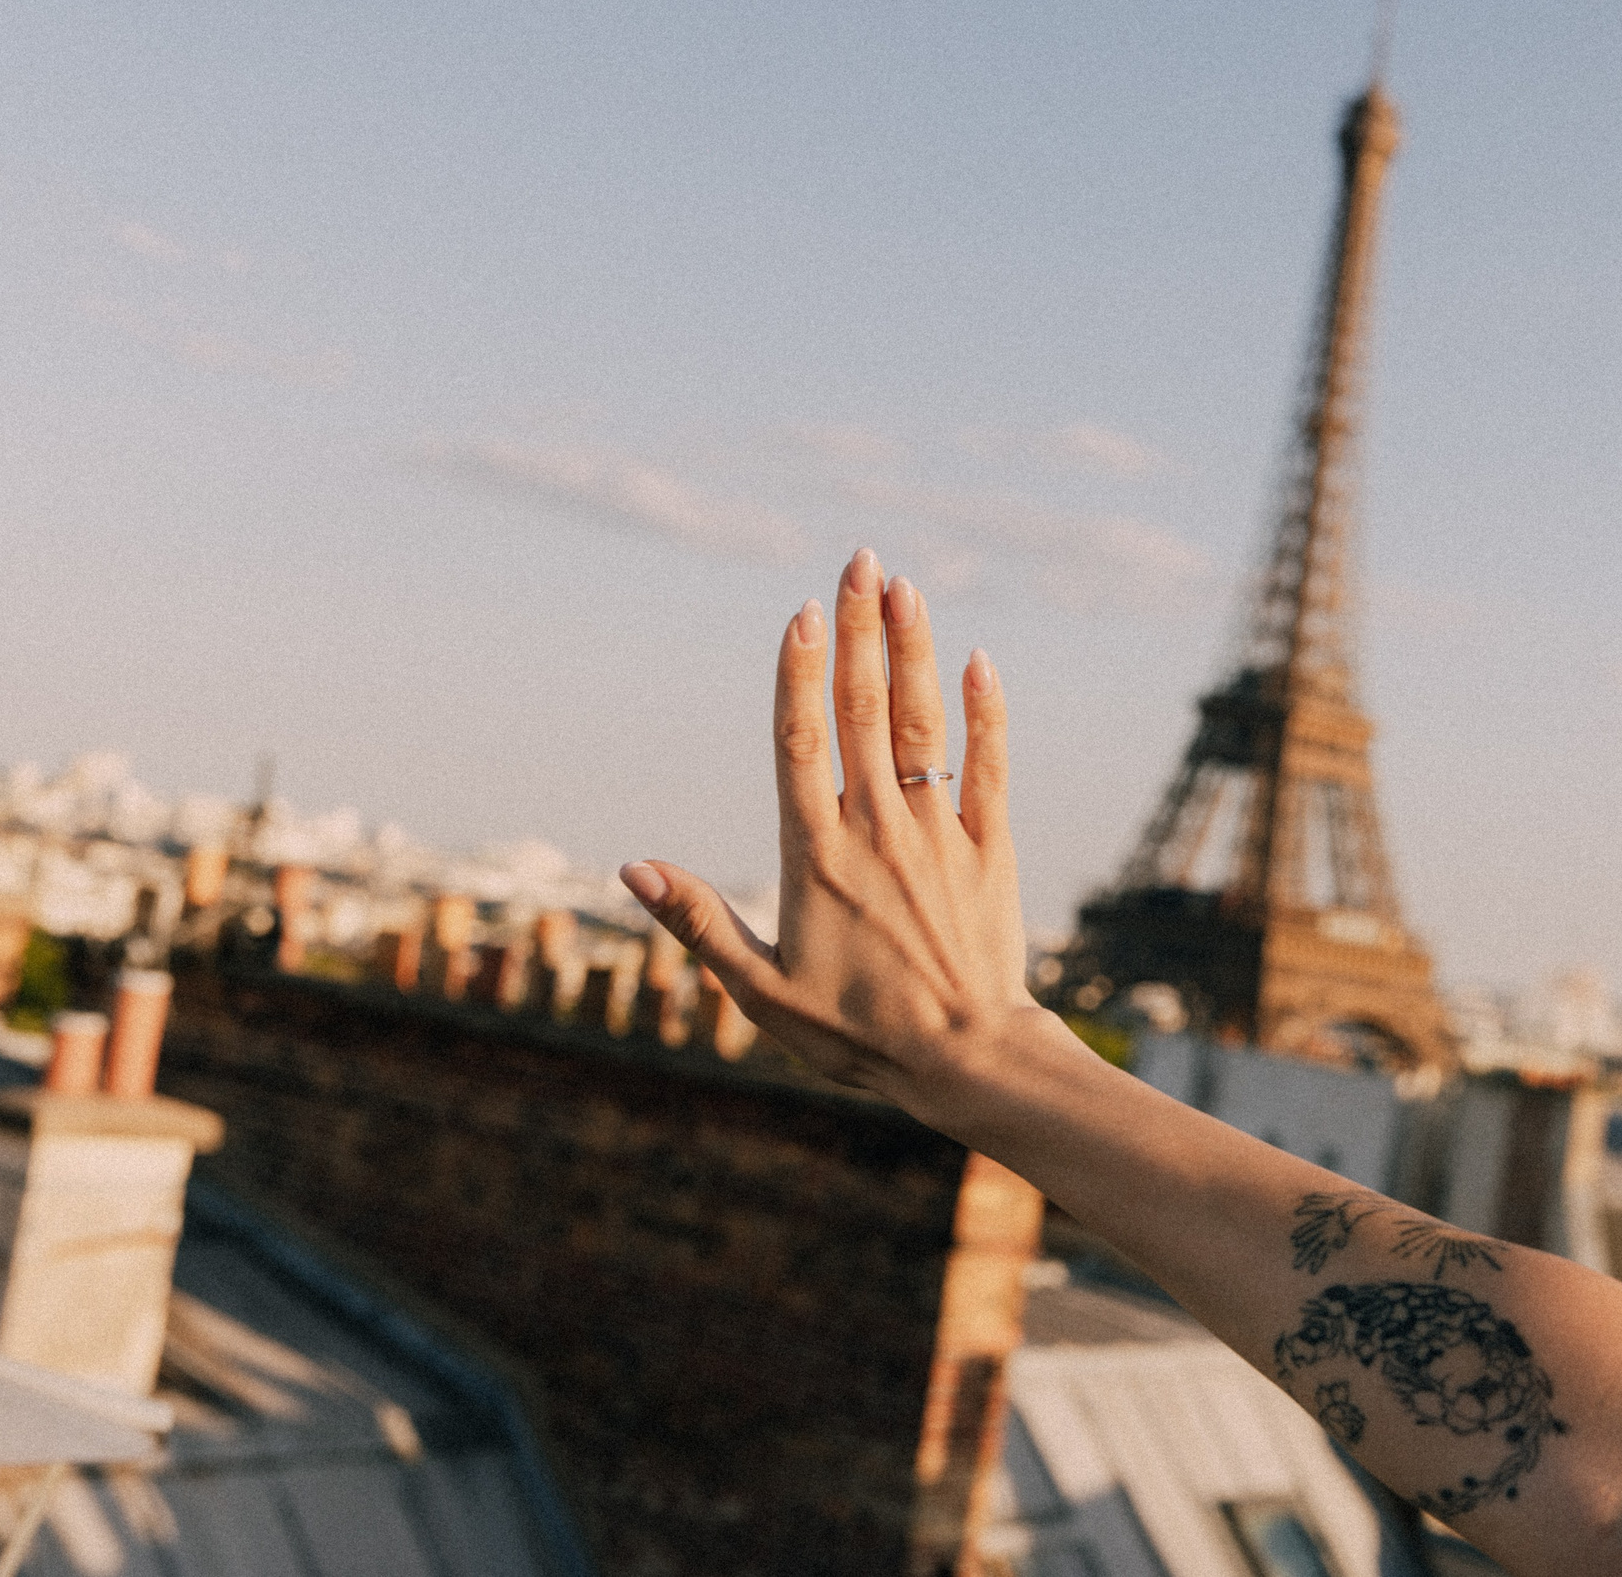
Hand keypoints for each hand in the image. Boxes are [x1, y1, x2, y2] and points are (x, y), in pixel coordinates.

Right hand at [620, 548, 1043, 1111]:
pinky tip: (976, 662)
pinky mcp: (990, 850)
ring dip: (913, 651)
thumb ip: (698, 923)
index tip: (804, 612)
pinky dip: (984, 713)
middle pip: (863, 711)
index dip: (800, 672)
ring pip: (923, 726)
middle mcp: (876, 829)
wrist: (968, 1061)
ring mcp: (937, 835)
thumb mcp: (761, 989)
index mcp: (814, 855)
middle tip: (859, 560)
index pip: (801, 742)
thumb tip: (630, 871)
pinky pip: (987, 767)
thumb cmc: (855, 1035)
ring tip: (906, 587)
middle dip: (860, 631)